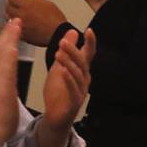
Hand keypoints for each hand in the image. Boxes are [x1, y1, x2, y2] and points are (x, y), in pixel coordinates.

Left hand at [6, 0, 66, 46]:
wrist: (57, 33)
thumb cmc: (55, 18)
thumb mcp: (47, 4)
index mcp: (26, 5)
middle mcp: (21, 14)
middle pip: (7, 8)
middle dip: (10, 4)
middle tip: (13, 4)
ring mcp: (20, 25)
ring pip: (8, 18)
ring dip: (10, 14)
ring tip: (15, 13)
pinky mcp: (21, 34)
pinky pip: (13, 28)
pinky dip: (14, 24)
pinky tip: (20, 23)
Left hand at [37, 28, 96, 146]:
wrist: (55, 116)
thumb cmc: (59, 91)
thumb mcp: (59, 66)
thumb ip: (66, 51)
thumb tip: (73, 31)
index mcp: (82, 69)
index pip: (89, 53)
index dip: (90, 42)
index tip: (89, 30)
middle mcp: (84, 78)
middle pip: (82, 62)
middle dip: (73, 50)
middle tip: (62, 42)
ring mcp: (81, 90)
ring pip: (77, 74)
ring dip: (69, 63)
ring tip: (58, 53)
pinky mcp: (74, 102)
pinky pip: (73, 89)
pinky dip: (68, 80)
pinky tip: (63, 71)